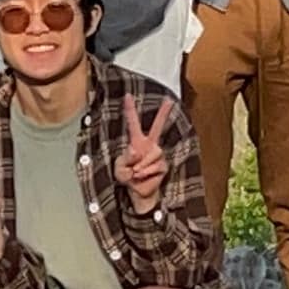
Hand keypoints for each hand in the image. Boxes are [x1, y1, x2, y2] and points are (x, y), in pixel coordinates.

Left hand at [113, 89, 173, 214]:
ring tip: (136, 172)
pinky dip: (147, 172)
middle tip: (169, 100)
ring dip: (142, 165)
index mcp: (136, 142)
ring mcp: (157, 154)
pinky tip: (143, 176)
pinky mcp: (163, 165)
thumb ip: (125, 159)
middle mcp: (149, 145)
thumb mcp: (119, 168)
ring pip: (153, 153)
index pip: (133, 123)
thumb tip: (135, 150)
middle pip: (158, 126)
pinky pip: (155, 166)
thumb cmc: (127, 177)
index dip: (130, 109)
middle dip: (163, 113)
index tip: (127, 95)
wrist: (138, 192)